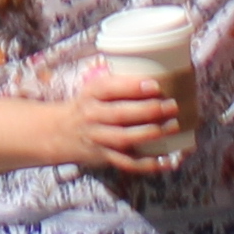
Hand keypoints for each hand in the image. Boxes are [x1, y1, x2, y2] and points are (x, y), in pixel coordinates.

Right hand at [46, 60, 196, 177]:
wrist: (60, 132)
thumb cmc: (88, 105)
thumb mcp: (93, 89)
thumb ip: (117, 82)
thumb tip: (157, 69)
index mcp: (91, 94)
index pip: (108, 88)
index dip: (132, 87)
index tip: (155, 85)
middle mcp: (92, 116)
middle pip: (120, 114)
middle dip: (149, 110)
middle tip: (172, 105)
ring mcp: (98, 138)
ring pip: (125, 138)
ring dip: (151, 133)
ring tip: (173, 126)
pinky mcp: (106, 157)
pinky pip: (128, 163)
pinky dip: (149, 164)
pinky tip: (168, 160)